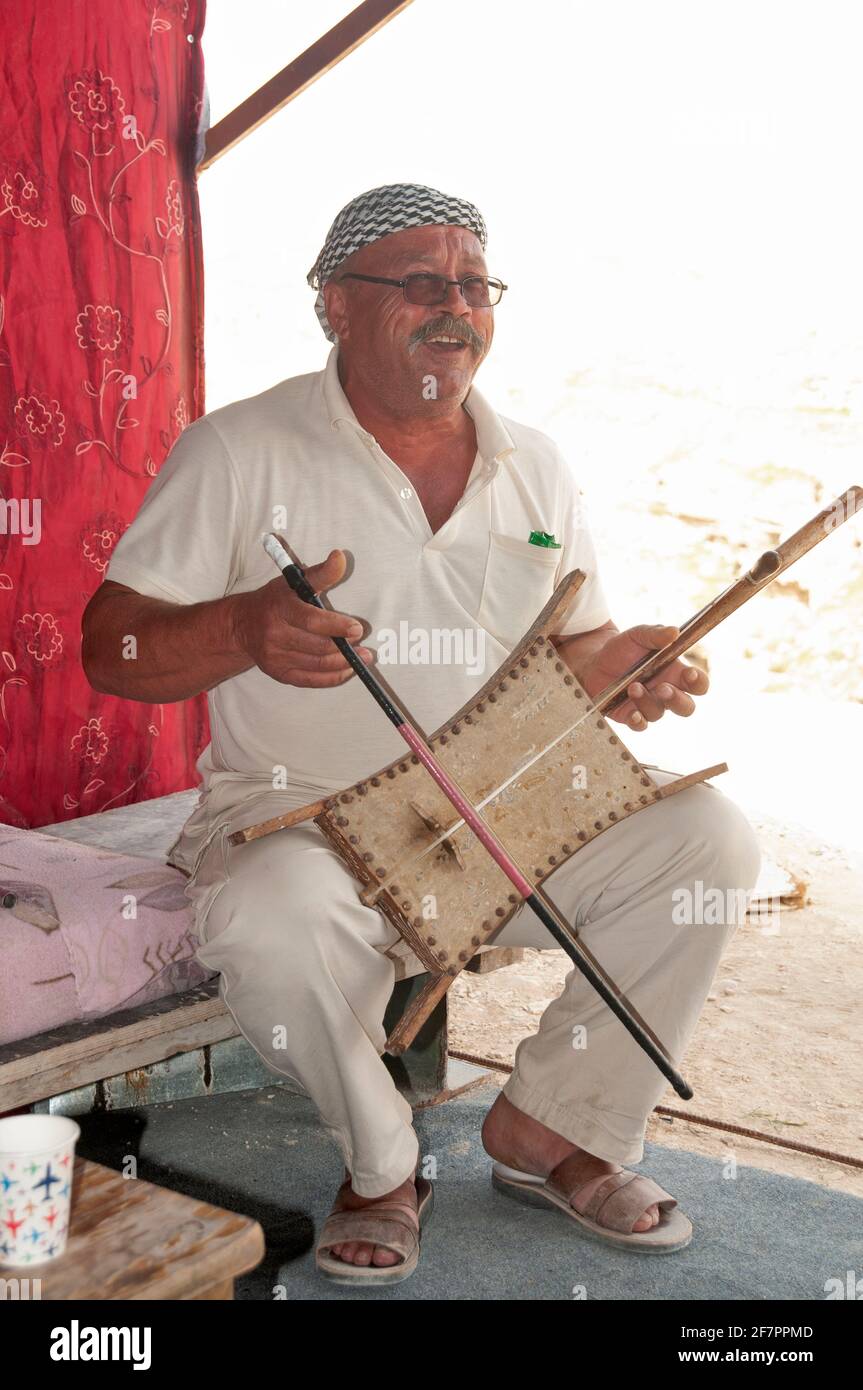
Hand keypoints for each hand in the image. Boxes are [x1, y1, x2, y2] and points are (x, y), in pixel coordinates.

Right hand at [233, 549, 374, 687]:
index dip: (337, 626)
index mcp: (280, 608)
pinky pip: (311, 680)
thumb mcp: (294, 581)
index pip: (312, 621)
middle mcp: (275, 634)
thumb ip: (321, 573)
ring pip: (318, 664)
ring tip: (362, 656)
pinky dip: (333, 677)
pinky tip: (348, 669)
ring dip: (344, 662)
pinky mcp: (279, 673)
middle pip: (318, 646)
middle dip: (344, 646)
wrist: (242, 626)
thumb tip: (340, 557)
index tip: (357, 628)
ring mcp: (275, 657)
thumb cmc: (276, 600)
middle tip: (361, 641)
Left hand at [579, 624, 707, 730]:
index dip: (698, 682)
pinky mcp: (629, 715)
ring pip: (659, 714)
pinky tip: (632, 713)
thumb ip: (656, 634)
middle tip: (663, 688)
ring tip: (633, 686)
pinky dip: (638, 721)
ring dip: (647, 701)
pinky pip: (640, 725)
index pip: (698, 684)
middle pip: (686, 707)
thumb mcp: (638, 635)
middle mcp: (665, 692)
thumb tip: (675, 632)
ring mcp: (648, 705)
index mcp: (674, 672)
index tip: (689, 674)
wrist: (593, 660)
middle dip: (677, 700)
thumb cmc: (622, 648)